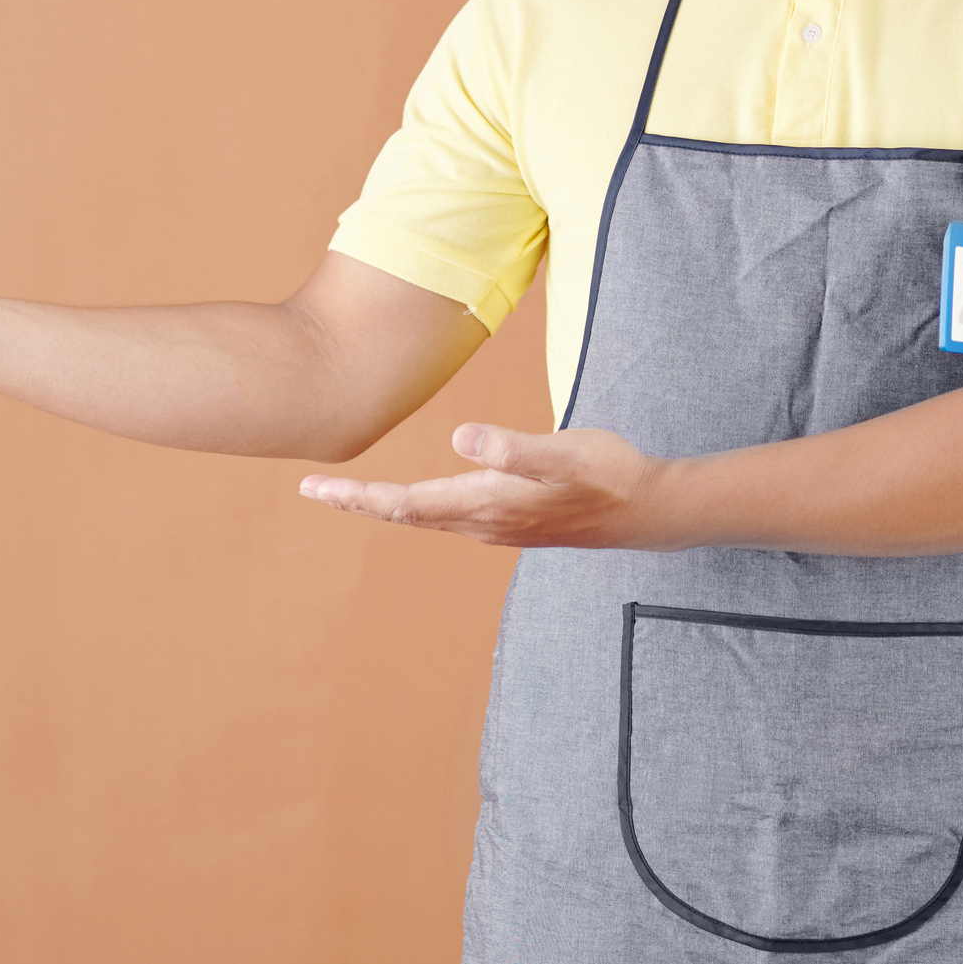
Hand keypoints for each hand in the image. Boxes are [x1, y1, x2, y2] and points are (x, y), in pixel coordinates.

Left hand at [297, 423, 684, 548]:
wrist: (651, 511)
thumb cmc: (610, 475)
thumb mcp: (564, 453)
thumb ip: (513, 448)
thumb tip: (461, 437)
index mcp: (485, 504)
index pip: (404, 505)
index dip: (357, 498)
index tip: (313, 489)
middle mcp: (483, 523)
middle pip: (405, 515)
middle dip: (358, 502)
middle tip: (311, 489)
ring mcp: (497, 526)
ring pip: (426, 518)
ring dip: (386, 507)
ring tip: (349, 494)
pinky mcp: (512, 521)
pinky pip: (449, 516)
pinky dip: (417, 508)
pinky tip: (414, 501)